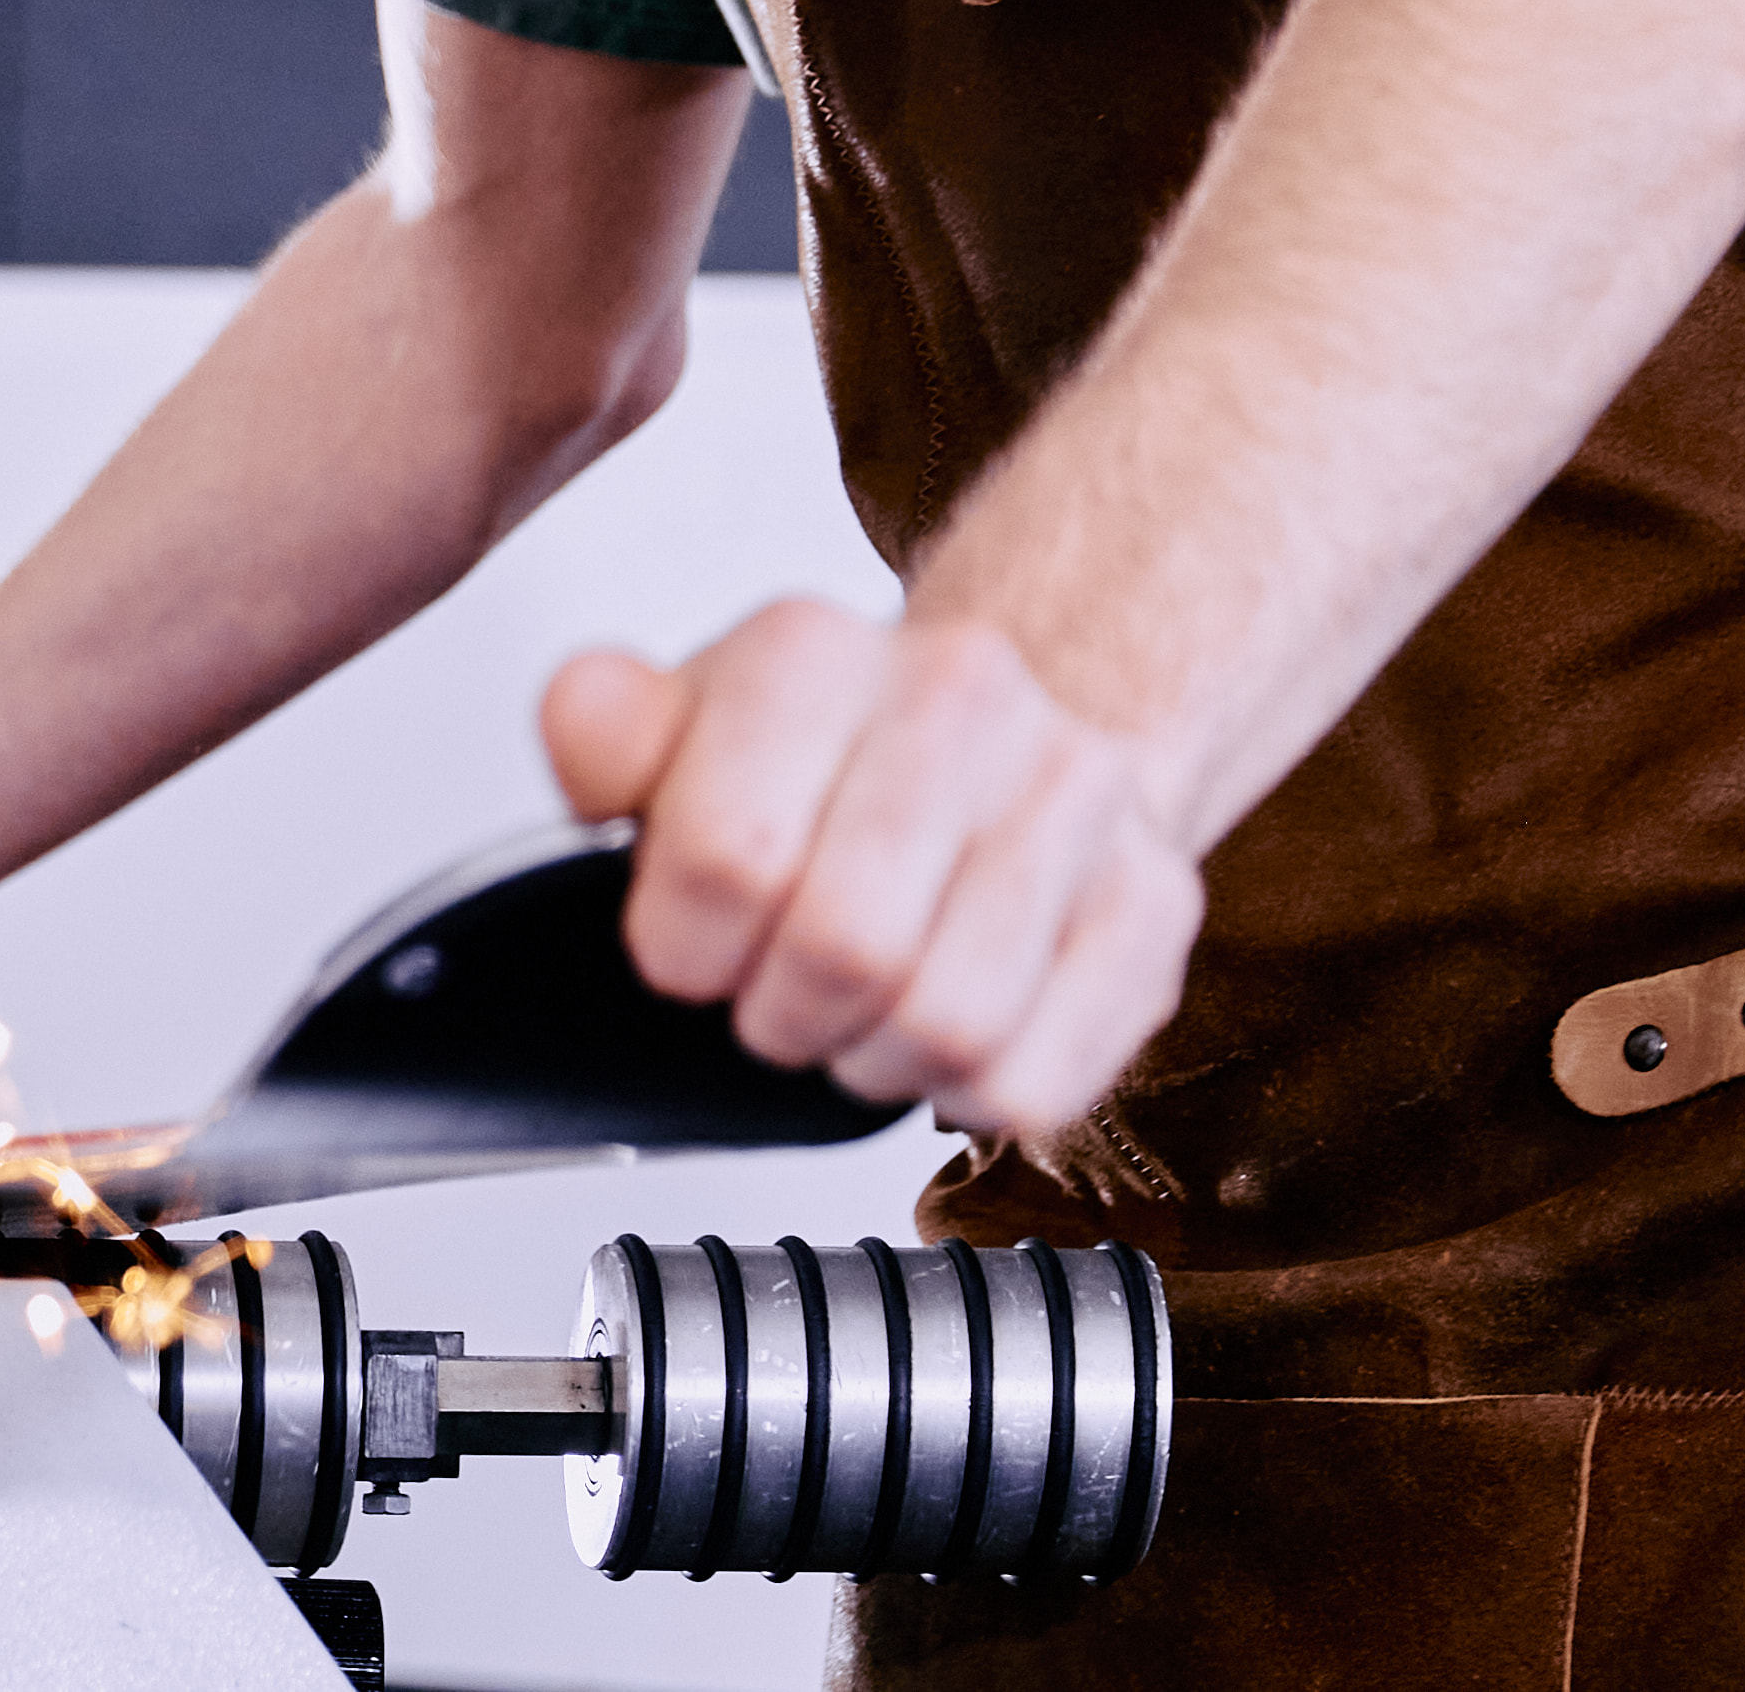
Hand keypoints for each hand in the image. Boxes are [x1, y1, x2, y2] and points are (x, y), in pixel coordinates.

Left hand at [541, 597, 1203, 1139]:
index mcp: (811, 653)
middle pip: (845, 948)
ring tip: (852, 1011)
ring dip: (869, 1057)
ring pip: (947, 1024)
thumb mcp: (681, 723)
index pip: (727, 857)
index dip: (683, 948)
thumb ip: (604, 732)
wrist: (1008, 734)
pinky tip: (937, 1031)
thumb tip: (591, 740)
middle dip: (777, 1011)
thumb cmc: (825, 755)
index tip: (687, 948)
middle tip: (770, 994)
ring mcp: (1076, 800)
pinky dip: (961, 1091)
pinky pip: (1035, 1078)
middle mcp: (960, 700)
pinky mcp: (1153, 907)